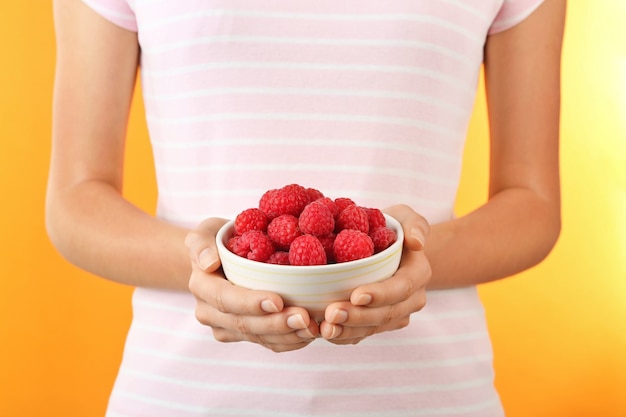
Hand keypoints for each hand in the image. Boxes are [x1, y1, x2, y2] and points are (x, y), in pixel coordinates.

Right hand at [185, 217, 318, 351]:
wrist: (222, 257)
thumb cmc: (220, 239)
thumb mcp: (206, 231)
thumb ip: (201, 243)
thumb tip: (208, 262)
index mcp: (202, 287)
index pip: (225, 299)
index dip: (251, 302)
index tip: (278, 300)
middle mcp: (210, 313)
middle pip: (245, 324)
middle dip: (276, 323)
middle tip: (304, 318)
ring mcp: (226, 328)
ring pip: (259, 338)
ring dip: (287, 336)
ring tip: (312, 328)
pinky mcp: (244, 336)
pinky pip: (268, 344)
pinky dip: (290, 341)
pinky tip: (309, 334)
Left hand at [320, 204, 430, 344]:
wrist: (382, 246)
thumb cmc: (390, 227)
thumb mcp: (404, 217)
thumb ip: (415, 224)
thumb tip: (417, 243)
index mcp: (418, 274)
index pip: (402, 287)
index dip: (380, 294)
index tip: (356, 294)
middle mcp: (410, 300)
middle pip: (385, 314)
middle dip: (358, 316)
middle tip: (331, 313)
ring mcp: (394, 315)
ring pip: (372, 328)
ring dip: (348, 331)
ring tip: (325, 327)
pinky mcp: (376, 324)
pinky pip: (360, 335)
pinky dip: (342, 336)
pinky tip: (323, 333)